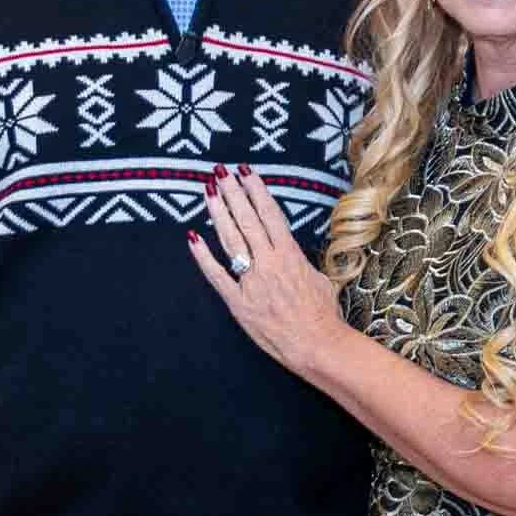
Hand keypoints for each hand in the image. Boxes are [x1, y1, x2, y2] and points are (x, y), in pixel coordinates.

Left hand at [189, 164, 343, 374]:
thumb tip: (290, 253)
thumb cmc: (322, 314)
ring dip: (219, 214)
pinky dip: (203, 256)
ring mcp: (251, 282)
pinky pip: (216, 276)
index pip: (269, 213)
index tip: (246, 172)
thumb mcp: (318, 278)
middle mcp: (268, 263)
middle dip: (233, 193)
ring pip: (231, 240)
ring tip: (209, 192)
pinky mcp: (238, 303)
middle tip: (221, 172)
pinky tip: (193, 237)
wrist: (315, 344)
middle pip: (247, 220)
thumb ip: (300, 260)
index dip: (256, 190)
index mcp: (289, 254)